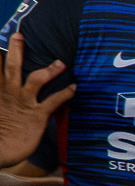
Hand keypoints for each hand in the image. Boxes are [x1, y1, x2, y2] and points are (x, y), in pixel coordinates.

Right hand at [0, 33, 71, 167]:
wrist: (0, 150)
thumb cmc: (2, 130)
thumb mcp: (0, 107)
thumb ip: (3, 92)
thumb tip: (10, 85)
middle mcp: (9, 93)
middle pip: (12, 66)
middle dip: (16, 50)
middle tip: (19, 34)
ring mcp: (24, 103)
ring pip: (36, 79)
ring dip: (49, 69)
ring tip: (61, 62)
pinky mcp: (37, 115)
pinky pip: (53, 101)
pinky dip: (65, 93)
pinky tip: (75, 87)